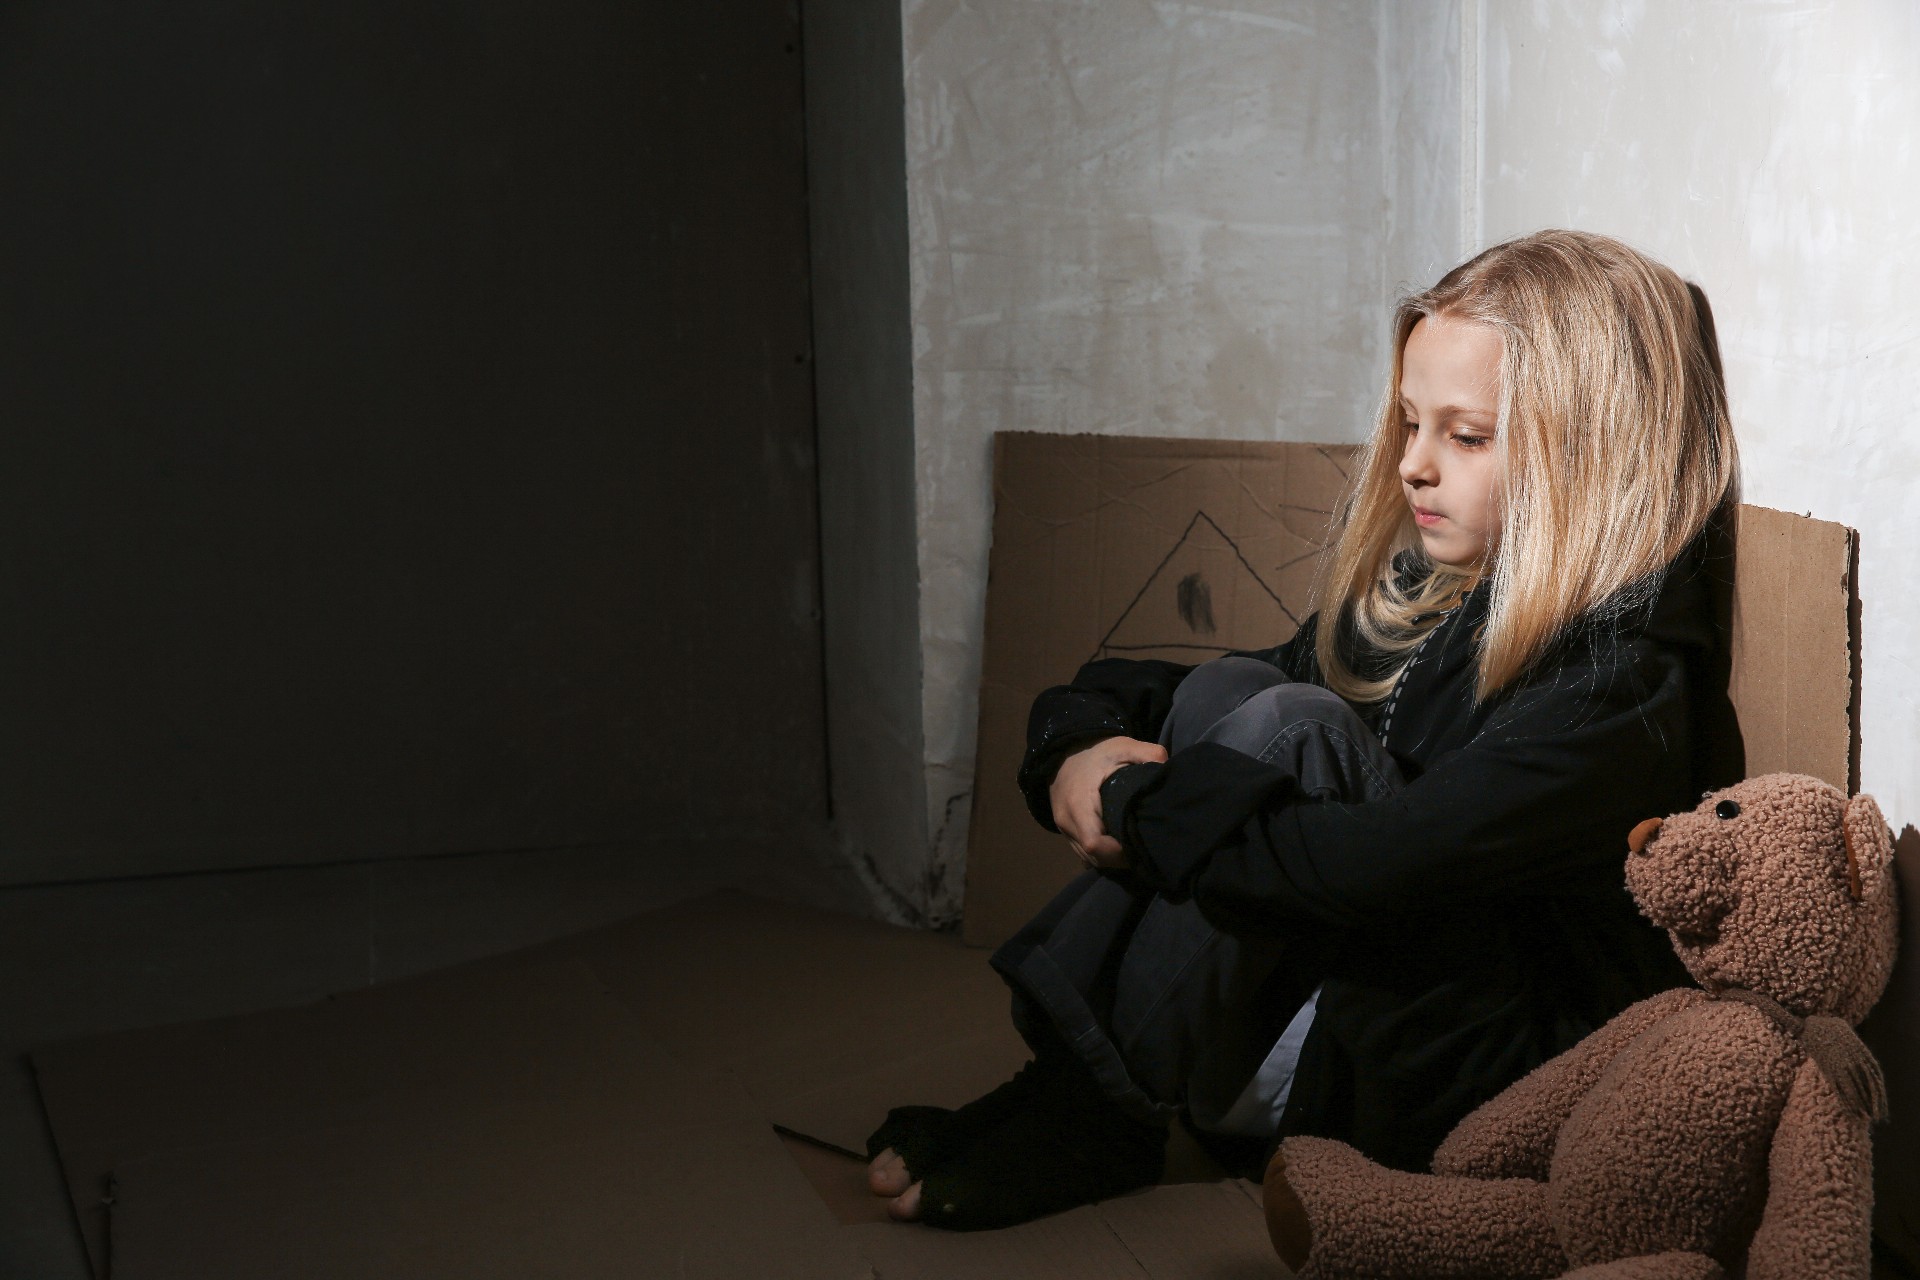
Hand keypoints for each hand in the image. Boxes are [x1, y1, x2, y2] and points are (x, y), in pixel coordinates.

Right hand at [1050, 736, 1167, 867]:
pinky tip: (1117, 846)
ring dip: (1110, 858)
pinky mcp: (1066, 831)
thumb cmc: (1096, 752)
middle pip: (1093, 856)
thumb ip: (1148, 754)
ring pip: (1087, 858)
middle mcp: (1067, 821)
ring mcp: (1064, 828)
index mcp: (1079, 803)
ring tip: (1133, 849)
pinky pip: (1083, 853)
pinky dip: (1101, 854)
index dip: (1118, 853)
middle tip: (1142, 849)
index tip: (1138, 844)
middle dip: (1118, 859)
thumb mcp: (1123, 746)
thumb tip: (1168, 768)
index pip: (1094, 843)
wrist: (1065, 751)